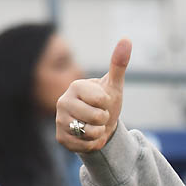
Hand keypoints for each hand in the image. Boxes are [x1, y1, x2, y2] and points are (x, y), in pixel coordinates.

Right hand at [56, 38, 131, 153]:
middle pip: (96, 117)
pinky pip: (85, 146)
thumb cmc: (105, 102)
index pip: (100, 100)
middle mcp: (62, 102)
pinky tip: (90, 137)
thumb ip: (118, 64)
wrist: (99, 125)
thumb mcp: (114, 85)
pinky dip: (93, 144)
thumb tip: (126, 39)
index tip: (103, 102)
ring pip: (90, 133)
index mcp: (75, 86)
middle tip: (100, 115)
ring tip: (95, 126)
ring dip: (100, 132)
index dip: (108, 104)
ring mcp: (59, 121)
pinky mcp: (61, 138)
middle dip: (105, 119)